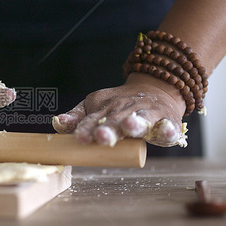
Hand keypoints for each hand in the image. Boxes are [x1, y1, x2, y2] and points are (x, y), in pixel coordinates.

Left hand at [52, 73, 188, 146]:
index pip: (93, 120)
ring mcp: (147, 114)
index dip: (86, 129)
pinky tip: (166, 132)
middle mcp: (125, 111)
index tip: (80, 138)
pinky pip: (169, 125)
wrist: (155, 88)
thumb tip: (56, 124)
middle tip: (101, 136)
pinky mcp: (167, 120)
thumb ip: (77, 118)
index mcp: (105, 110)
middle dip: (109, 128)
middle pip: (115, 120)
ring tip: (129, 126)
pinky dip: (168, 129)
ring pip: (141, 119)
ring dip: (136, 123)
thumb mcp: (95, 107)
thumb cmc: (119, 104)